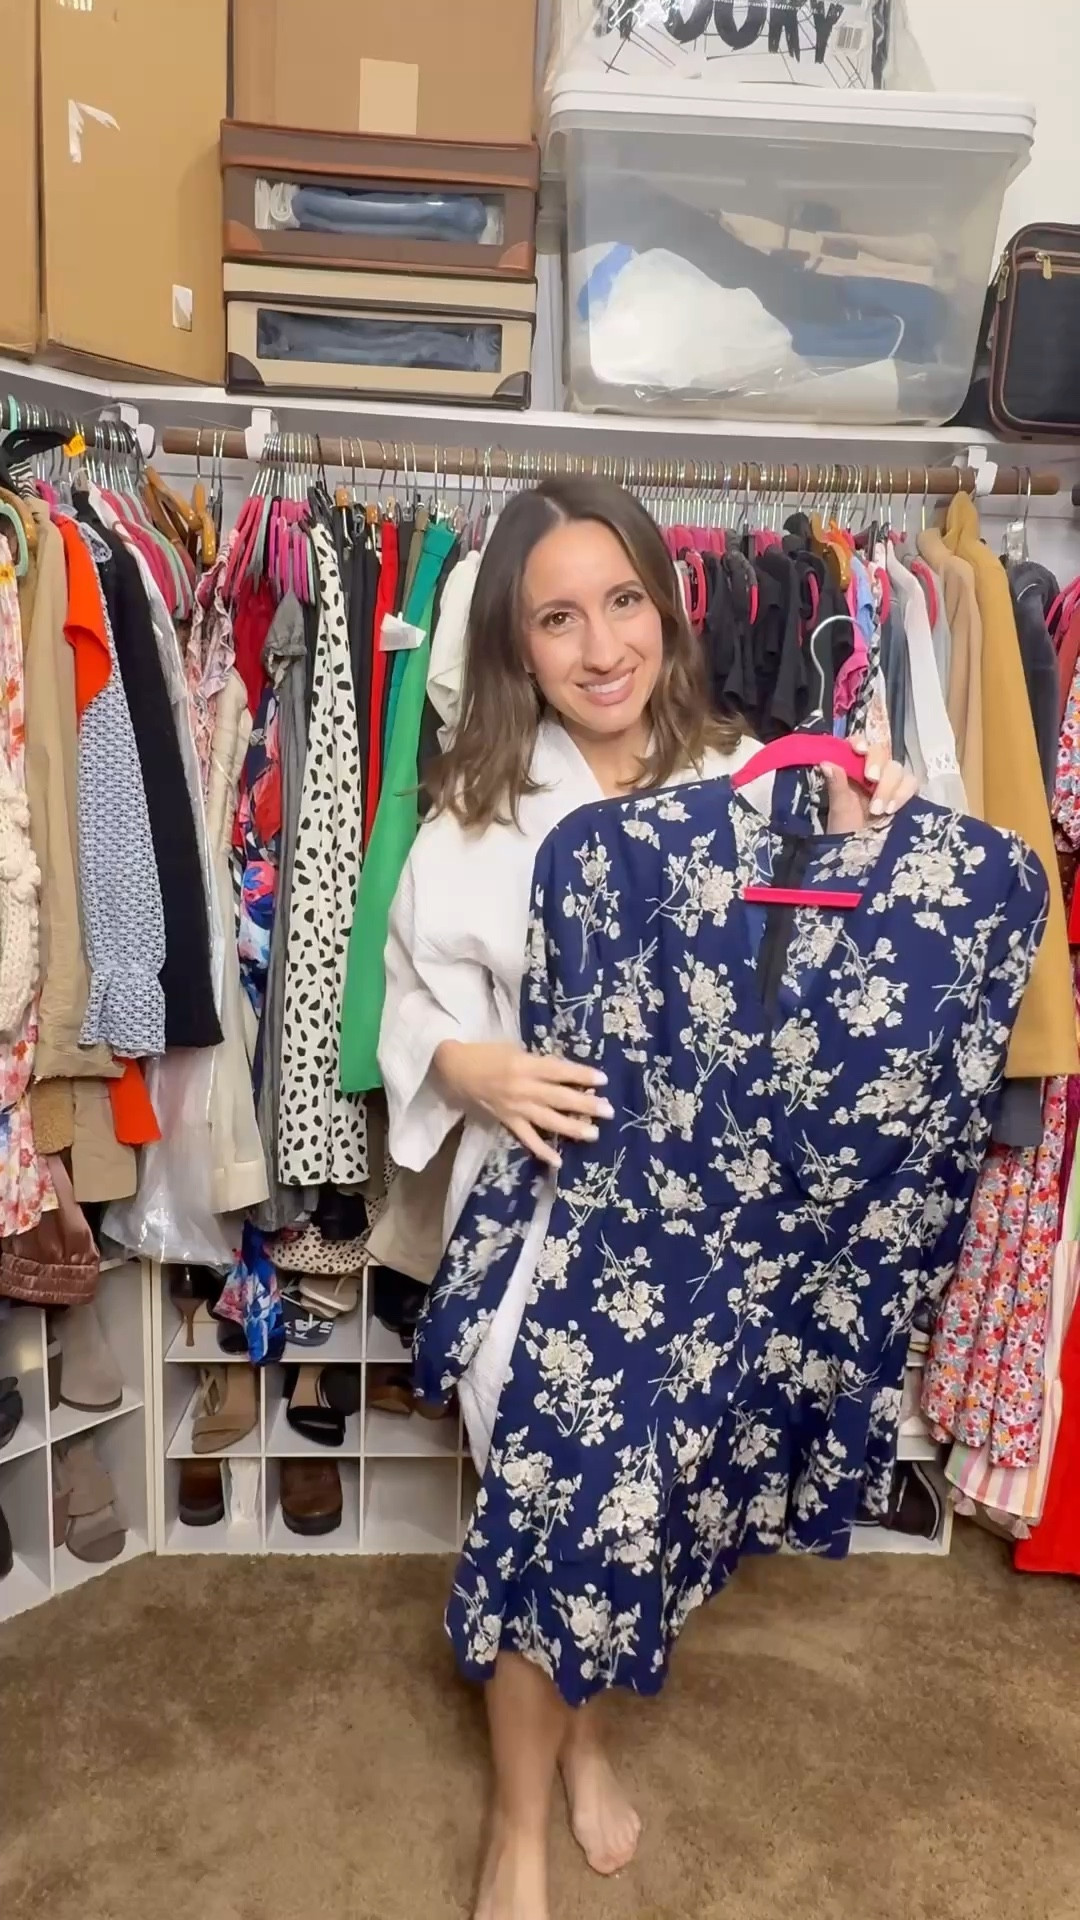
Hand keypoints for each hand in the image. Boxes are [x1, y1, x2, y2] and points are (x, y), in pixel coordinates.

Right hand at [433, 1039, 611, 1168]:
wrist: (455, 1068)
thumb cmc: (487, 1054)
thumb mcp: (515, 1050)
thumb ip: (539, 1063)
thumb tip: (565, 1073)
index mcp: (526, 1065)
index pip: (559, 1071)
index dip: (582, 1074)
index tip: (603, 1080)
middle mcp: (523, 1088)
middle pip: (560, 1097)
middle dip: (585, 1104)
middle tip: (608, 1111)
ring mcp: (515, 1107)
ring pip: (548, 1120)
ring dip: (571, 1128)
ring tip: (593, 1134)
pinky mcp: (507, 1121)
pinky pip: (526, 1138)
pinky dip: (541, 1150)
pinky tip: (558, 1161)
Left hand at [823, 735, 916, 834]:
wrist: (862, 859)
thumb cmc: (846, 833)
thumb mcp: (839, 810)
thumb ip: (836, 786)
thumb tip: (826, 763)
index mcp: (853, 770)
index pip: (860, 745)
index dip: (861, 742)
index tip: (858, 750)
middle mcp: (873, 773)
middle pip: (882, 752)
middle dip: (877, 764)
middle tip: (870, 779)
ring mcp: (891, 784)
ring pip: (897, 768)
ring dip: (888, 786)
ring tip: (878, 809)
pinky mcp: (906, 797)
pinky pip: (911, 784)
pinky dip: (903, 794)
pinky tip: (892, 809)